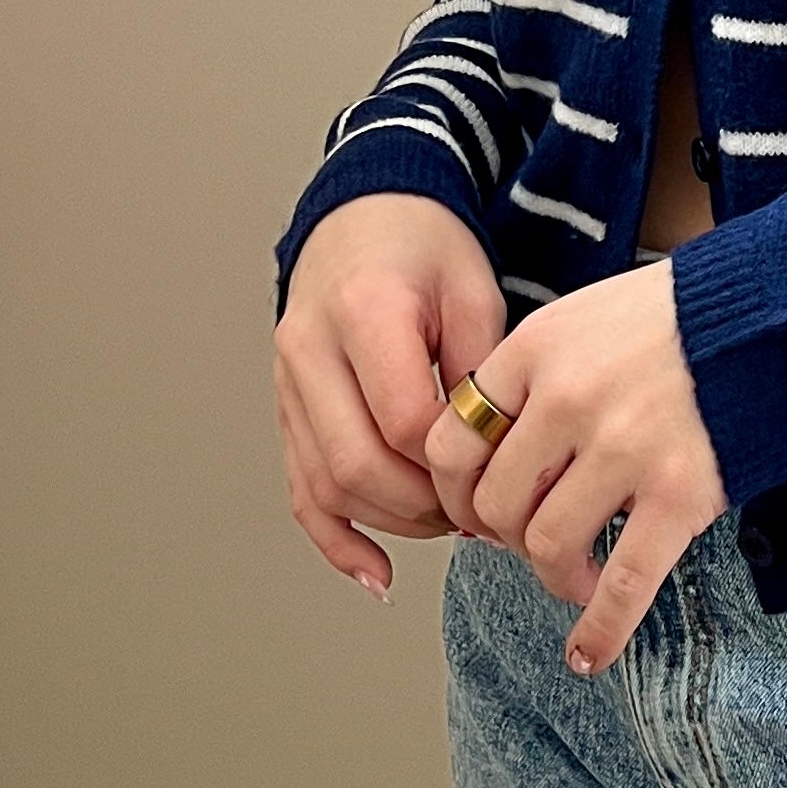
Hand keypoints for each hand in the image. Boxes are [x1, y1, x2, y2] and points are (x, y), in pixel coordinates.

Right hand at [273, 193, 506, 596]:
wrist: (364, 214)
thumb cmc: (425, 247)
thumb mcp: (474, 290)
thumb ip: (482, 373)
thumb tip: (498, 459)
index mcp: (362, 310)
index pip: (404, 420)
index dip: (455, 465)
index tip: (500, 479)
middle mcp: (309, 349)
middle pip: (357, 465)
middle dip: (425, 507)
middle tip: (480, 515)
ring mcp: (287, 382)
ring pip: (325, 485)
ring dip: (391, 521)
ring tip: (449, 525)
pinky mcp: (286, 408)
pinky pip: (301, 488)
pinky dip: (335, 538)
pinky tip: (375, 573)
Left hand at [422, 259, 727, 672]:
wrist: (773, 312)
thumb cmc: (675, 317)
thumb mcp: (583, 318)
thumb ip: (534, 378)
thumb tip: (493, 461)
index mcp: (537, 349)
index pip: (450, 441)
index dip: (452, 490)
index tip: (474, 508)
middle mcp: (569, 398)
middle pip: (496, 503)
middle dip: (507, 536)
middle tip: (534, 539)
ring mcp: (624, 448)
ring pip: (546, 546)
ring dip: (553, 576)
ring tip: (576, 576)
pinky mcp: (679, 492)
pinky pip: (624, 582)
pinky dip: (601, 630)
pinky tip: (587, 655)